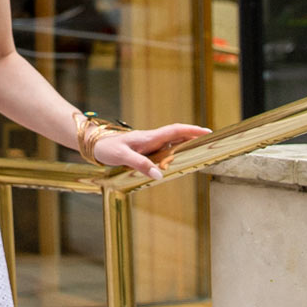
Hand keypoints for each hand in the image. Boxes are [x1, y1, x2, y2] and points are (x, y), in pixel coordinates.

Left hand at [84, 122, 209, 181]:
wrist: (95, 144)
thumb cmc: (108, 149)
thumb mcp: (123, 157)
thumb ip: (141, 165)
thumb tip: (159, 176)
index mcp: (150, 137)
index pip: (176, 130)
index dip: (192, 130)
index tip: (208, 132)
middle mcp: (152, 138)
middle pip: (178, 134)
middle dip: (194, 135)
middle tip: (211, 140)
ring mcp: (149, 143)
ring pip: (172, 140)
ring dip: (186, 142)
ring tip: (201, 148)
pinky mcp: (146, 148)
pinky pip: (165, 147)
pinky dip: (175, 150)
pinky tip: (179, 157)